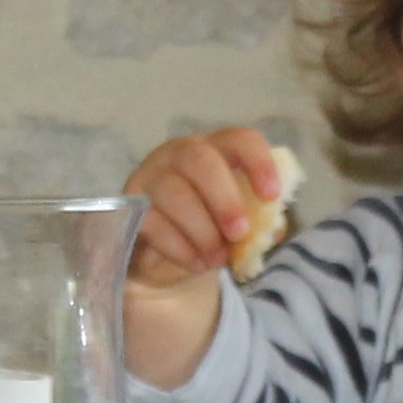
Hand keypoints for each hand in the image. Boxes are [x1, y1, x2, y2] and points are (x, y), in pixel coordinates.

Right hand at [127, 129, 285, 287]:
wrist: (173, 257)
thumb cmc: (214, 227)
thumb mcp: (242, 224)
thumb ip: (261, 222)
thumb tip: (272, 227)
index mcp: (216, 150)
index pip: (239, 139)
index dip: (258, 162)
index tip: (271, 195)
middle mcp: (180, 154)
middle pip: (200, 160)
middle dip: (225, 199)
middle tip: (240, 233)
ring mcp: (151, 177)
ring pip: (174, 192)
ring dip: (202, 230)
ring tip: (218, 259)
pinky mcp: (130, 207)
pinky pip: (152, 222)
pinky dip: (180, 247)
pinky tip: (197, 263)